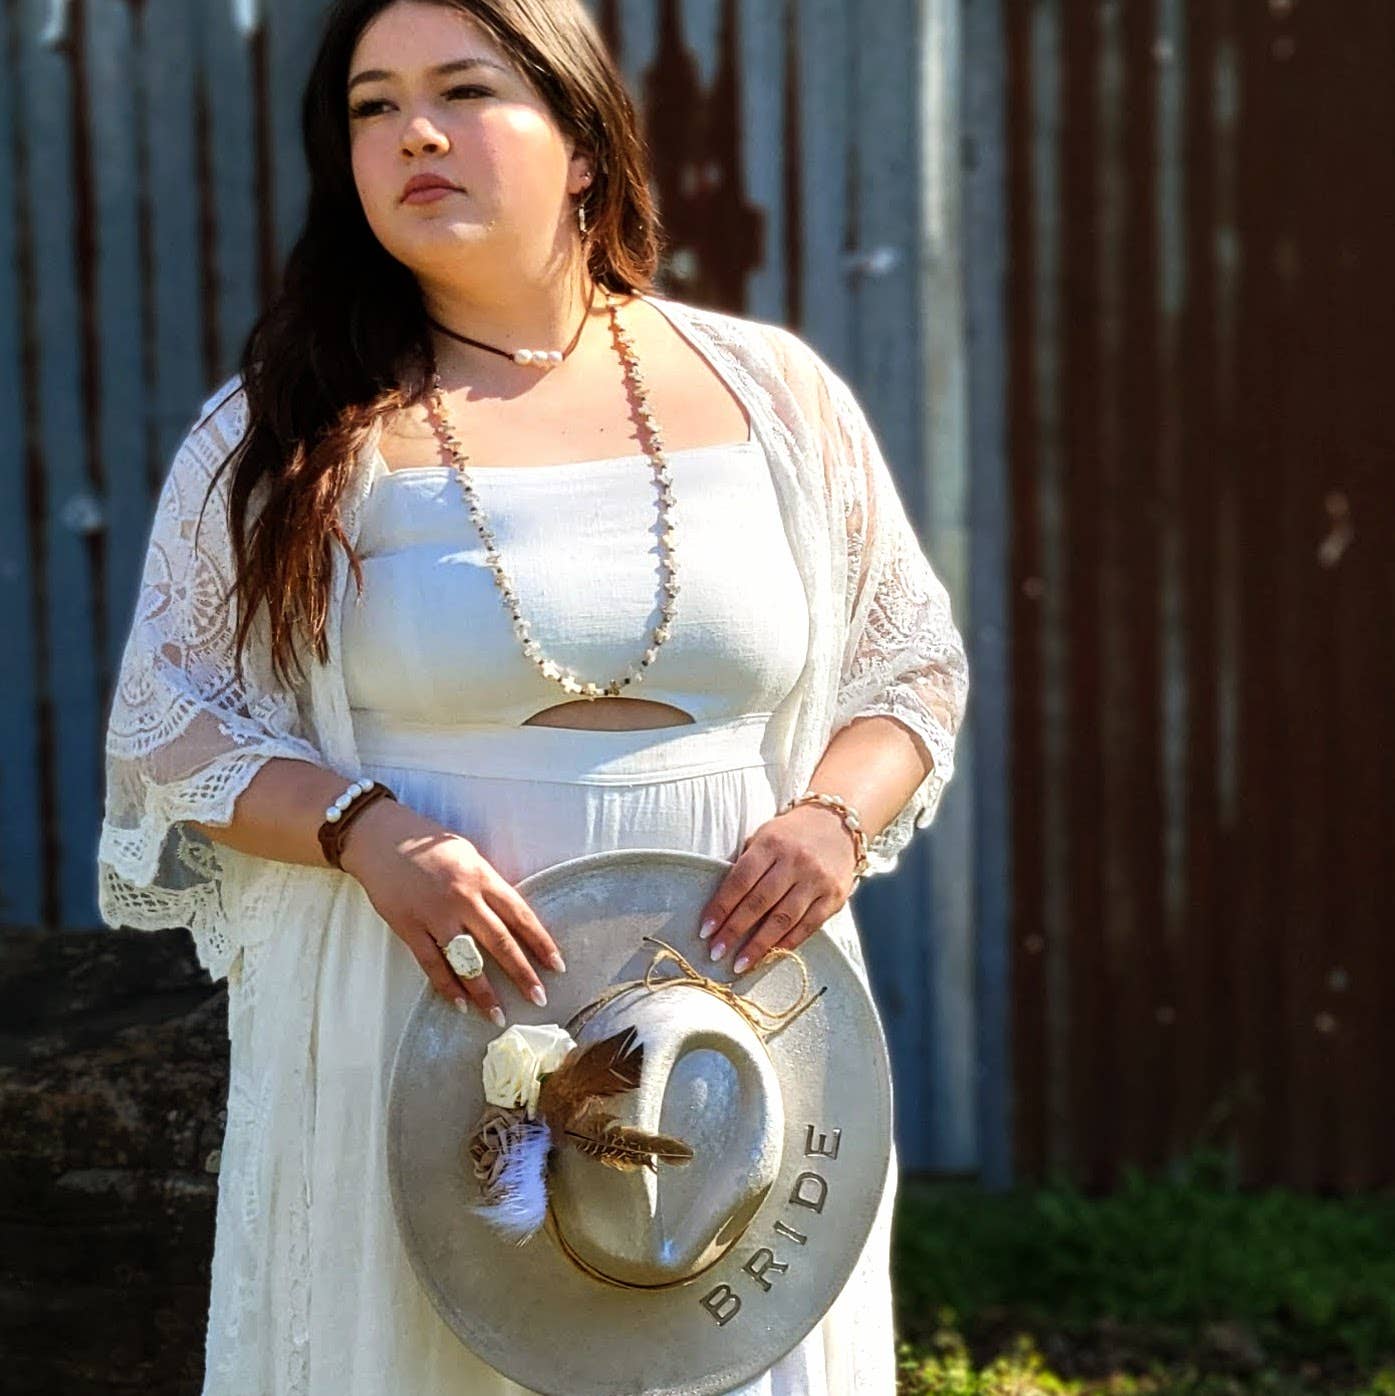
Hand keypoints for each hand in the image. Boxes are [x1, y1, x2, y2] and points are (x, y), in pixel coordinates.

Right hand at [338, 799, 565, 1026]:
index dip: (541, 942)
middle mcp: (463, 898)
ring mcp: (435, 915)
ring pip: (466, 960)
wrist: (380, 837)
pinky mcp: (409, 928)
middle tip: (539, 998)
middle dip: (522, 973)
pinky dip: (446, 986)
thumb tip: (510, 917)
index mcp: (482, 877)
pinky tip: (460, 1004)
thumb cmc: (429, 843)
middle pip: (500, 943)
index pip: (520, 915)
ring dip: (484, 991)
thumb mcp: (469, 855)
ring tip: (498, 1015)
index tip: (557, 965)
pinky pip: (432, 964)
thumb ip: (488, 885)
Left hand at [696, 803, 859, 974]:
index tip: (704, 930)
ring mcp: (816, 880)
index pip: (740, 880)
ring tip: (740, 964)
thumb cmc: (790, 835)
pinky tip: (769, 956)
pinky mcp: (834, 897)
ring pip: (783, 919)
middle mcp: (795, 862)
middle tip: (716, 952)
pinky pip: (807, 926)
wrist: (838, 824)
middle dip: (735, 930)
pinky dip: (786, 943)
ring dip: (759, 945)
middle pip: (759, 902)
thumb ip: (746, 865)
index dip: (721, 907)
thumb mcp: (764, 837)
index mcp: (771, 844)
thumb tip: (720, 904)